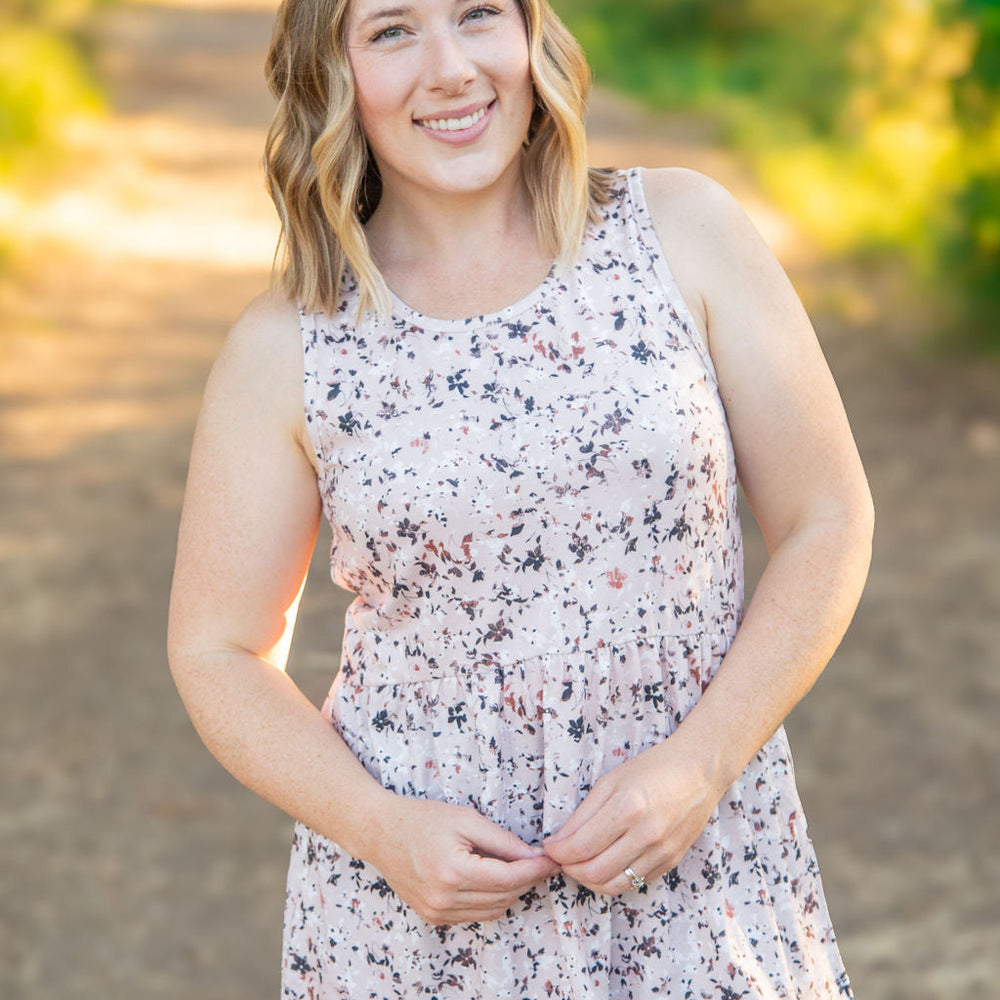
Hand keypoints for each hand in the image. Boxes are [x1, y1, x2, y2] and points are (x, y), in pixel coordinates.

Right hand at [367, 794, 559, 925]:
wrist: (380, 832)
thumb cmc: (422, 818)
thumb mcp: (466, 819)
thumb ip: (501, 840)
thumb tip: (532, 856)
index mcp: (453, 871)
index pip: (508, 879)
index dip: (535, 870)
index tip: (552, 860)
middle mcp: (444, 898)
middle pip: (503, 897)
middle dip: (527, 880)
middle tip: (540, 861)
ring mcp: (437, 911)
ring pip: (492, 911)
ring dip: (510, 892)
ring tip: (516, 868)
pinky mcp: (433, 916)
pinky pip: (474, 915)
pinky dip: (489, 900)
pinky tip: (490, 878)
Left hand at [542, 738, 720, 894]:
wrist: (699, 771)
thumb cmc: (651, 769)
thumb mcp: (610, 781)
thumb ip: (583, 814)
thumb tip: (559, 842)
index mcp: (628, 807)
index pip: (581, 846)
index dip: (558, 852)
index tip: (549, 846)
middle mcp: (646, 834)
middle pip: (595, 872)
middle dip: (569, 869)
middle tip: (561, 857)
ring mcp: (662, 851)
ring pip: (614, 885)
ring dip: (589, 879)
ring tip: (580, 864)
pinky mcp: (671, 861)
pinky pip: (634, 883)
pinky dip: (613, 879)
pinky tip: (606, 863)